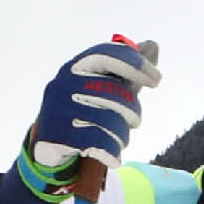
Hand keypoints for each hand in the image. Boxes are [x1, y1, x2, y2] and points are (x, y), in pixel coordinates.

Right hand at [4, 38, 159, 203]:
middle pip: (113, 92)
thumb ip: (127, 69)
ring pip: (109, 120)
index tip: (156, 79)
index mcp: (74, 67)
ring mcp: (58, 109)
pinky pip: (98, 142)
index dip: (135, 64)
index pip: (108, 55)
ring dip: (122, 134)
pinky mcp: (57, 135)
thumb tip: (153, 46)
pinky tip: (114, 157)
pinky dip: (112, 152)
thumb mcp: (104, 87)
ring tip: (122, 139)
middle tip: (136, 120)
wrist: (47, 146)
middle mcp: (63, 84)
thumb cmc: (83, 111)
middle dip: (132, 109)